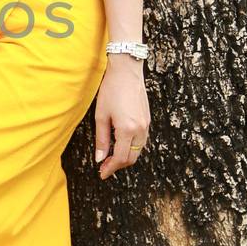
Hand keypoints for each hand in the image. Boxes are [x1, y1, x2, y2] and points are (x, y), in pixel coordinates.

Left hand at [94, 58, 149, 178]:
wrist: (127, 71)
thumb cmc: (111, 90)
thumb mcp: (101, 116)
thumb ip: (101, 139)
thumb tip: (99, 158)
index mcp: (127, 129)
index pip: (120, 158)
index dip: (110, 168)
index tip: (102, 174)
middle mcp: (140, 129)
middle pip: (131, 158)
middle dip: (118, 165)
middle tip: (104, 167)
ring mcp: (146, 125)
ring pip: (138, 151)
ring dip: (125, 157)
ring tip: (111, 158)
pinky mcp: (147, 120)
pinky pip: (141, 141)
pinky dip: (132, 148)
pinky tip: (120, 145)